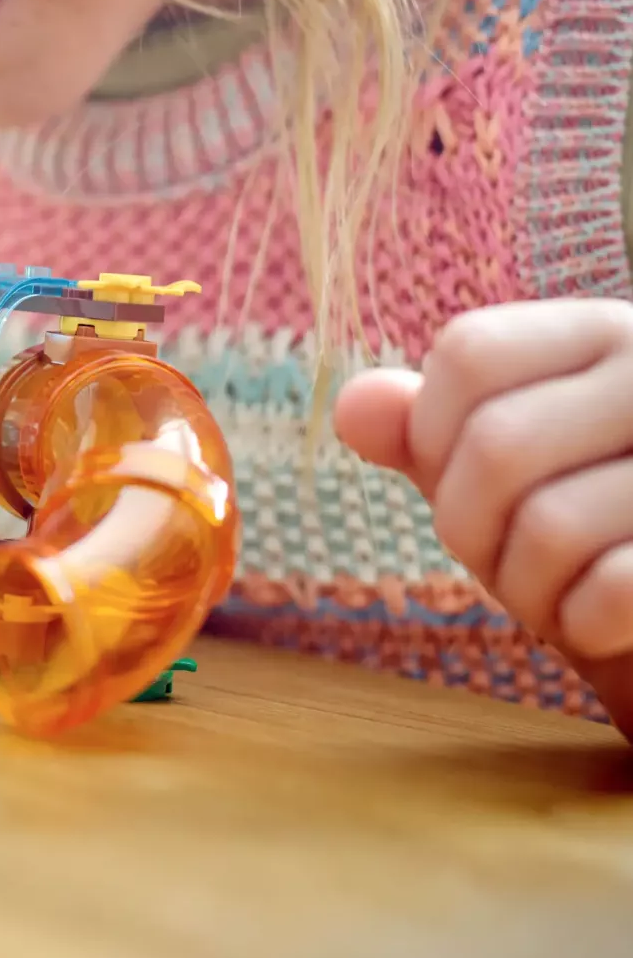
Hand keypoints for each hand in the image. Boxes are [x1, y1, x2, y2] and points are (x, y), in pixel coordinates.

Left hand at [335, 299, 632, 732]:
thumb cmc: (585, 529)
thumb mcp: (503, 470)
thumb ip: (428, 433)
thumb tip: (352, 406)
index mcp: (604, 335)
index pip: (468, 353)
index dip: (430, 435)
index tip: (459, 482)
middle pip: (498, 443)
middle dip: (469, 529)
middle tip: (502, 560)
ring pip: (551, 525)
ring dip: (527, 589)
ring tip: (556, 591)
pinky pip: (612, 591)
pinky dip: (583, 622)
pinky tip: (600, 617)